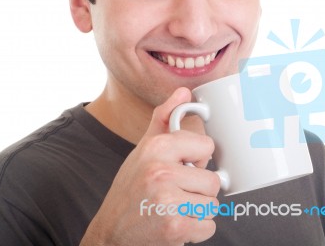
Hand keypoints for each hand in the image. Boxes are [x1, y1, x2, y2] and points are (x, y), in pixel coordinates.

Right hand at [80, 88, 220, 245]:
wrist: (112, 230)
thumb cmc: (131, 187)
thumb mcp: (144, 148)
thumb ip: (165, 118)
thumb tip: (183, 92)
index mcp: (156, 147)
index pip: (206, 146)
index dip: (197, 159)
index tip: (183, 166)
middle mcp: (160, 170)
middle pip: (213, 179)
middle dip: (197, 189)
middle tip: (175, 191)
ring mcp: (167, 199)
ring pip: (212, 204)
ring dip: (196, 209)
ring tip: (173, 206)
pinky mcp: (175, 226)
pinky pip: (208, 226)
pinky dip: (195, 230)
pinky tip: (173, 222)